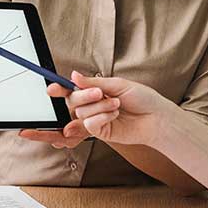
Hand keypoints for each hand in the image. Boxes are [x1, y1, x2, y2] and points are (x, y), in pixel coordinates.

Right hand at [20, 71, 175, 148]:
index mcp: (97, 91)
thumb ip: (94, 82)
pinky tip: (114, 116)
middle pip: (72, 101)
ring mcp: (96, 119)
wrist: (156, 117)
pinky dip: (101, 117)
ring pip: (81, 112)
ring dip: (100, 106)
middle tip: (100, 93)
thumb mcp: (118, 84)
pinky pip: (89, 124)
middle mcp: (94, 105)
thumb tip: (73, 76)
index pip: (73, 89)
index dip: (61, 89)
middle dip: (84, 96)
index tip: (52, 88)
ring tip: (117, 105)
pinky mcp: (100, 132)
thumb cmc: (142, 98)